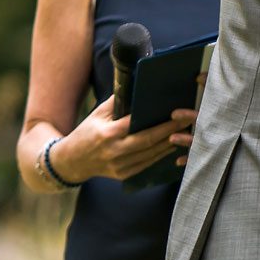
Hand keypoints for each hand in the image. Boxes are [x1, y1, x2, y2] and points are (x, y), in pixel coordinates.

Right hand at [51, 95, 195, 180]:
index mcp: (107, 134)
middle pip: (149, 141)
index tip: (176, 112)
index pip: (138, 125)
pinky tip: (172, 145)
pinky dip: (161, 155)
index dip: (159, 121)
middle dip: (171, 131)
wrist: (71, 162)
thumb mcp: (97, 114)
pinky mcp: (123, 175)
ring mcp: (119, 166)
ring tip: (186, 132)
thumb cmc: (86, 132)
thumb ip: (117, 101)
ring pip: (151, 155)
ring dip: (170, 143)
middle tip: (188, 120)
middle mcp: (115, 151)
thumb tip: (137, 85)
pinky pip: (147, 164)